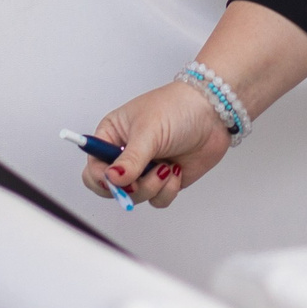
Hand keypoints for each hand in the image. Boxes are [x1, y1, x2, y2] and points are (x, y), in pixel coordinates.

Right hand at [82, 80, 235, 208]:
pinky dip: (167, 190)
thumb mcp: (149, 131)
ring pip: (135, 197)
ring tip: (165, 167)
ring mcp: (145, 169)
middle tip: (141, 179)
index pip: (93, 167)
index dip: (101, 178)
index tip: (117, 178)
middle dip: (129, 188)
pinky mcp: (164, 180)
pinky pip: (157, 200)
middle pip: (111, 188)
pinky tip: (175, 170)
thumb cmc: (177, 108)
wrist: (213, 112)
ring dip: (152, 187)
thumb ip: (130, 159)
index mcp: (112, 136)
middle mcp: (126, 154)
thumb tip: (112, 179)